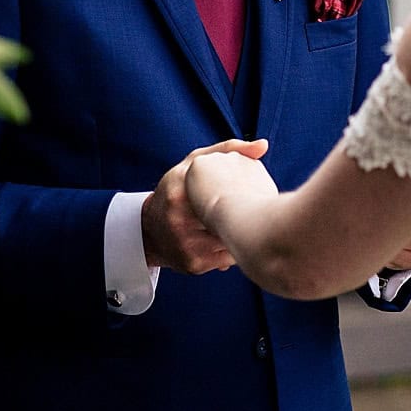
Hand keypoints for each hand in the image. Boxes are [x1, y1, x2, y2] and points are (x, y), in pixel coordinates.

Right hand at [141, 138, 266, 274]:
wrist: (147, 231)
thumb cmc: (178, 191)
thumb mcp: (195, 163)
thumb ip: (228, 150)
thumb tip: (263, 146)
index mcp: (180, 191)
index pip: (224, 192)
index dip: (248, 193)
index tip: (258, 192)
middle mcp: (178, 220)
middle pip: (230, 218)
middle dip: (250, 215)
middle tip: (261, 210)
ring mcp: (186, 245)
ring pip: (232, 241)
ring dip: (244, 234)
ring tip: (247, 224)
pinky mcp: (193, 265)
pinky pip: (228, 259)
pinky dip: (235, 249)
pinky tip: (233, 240)